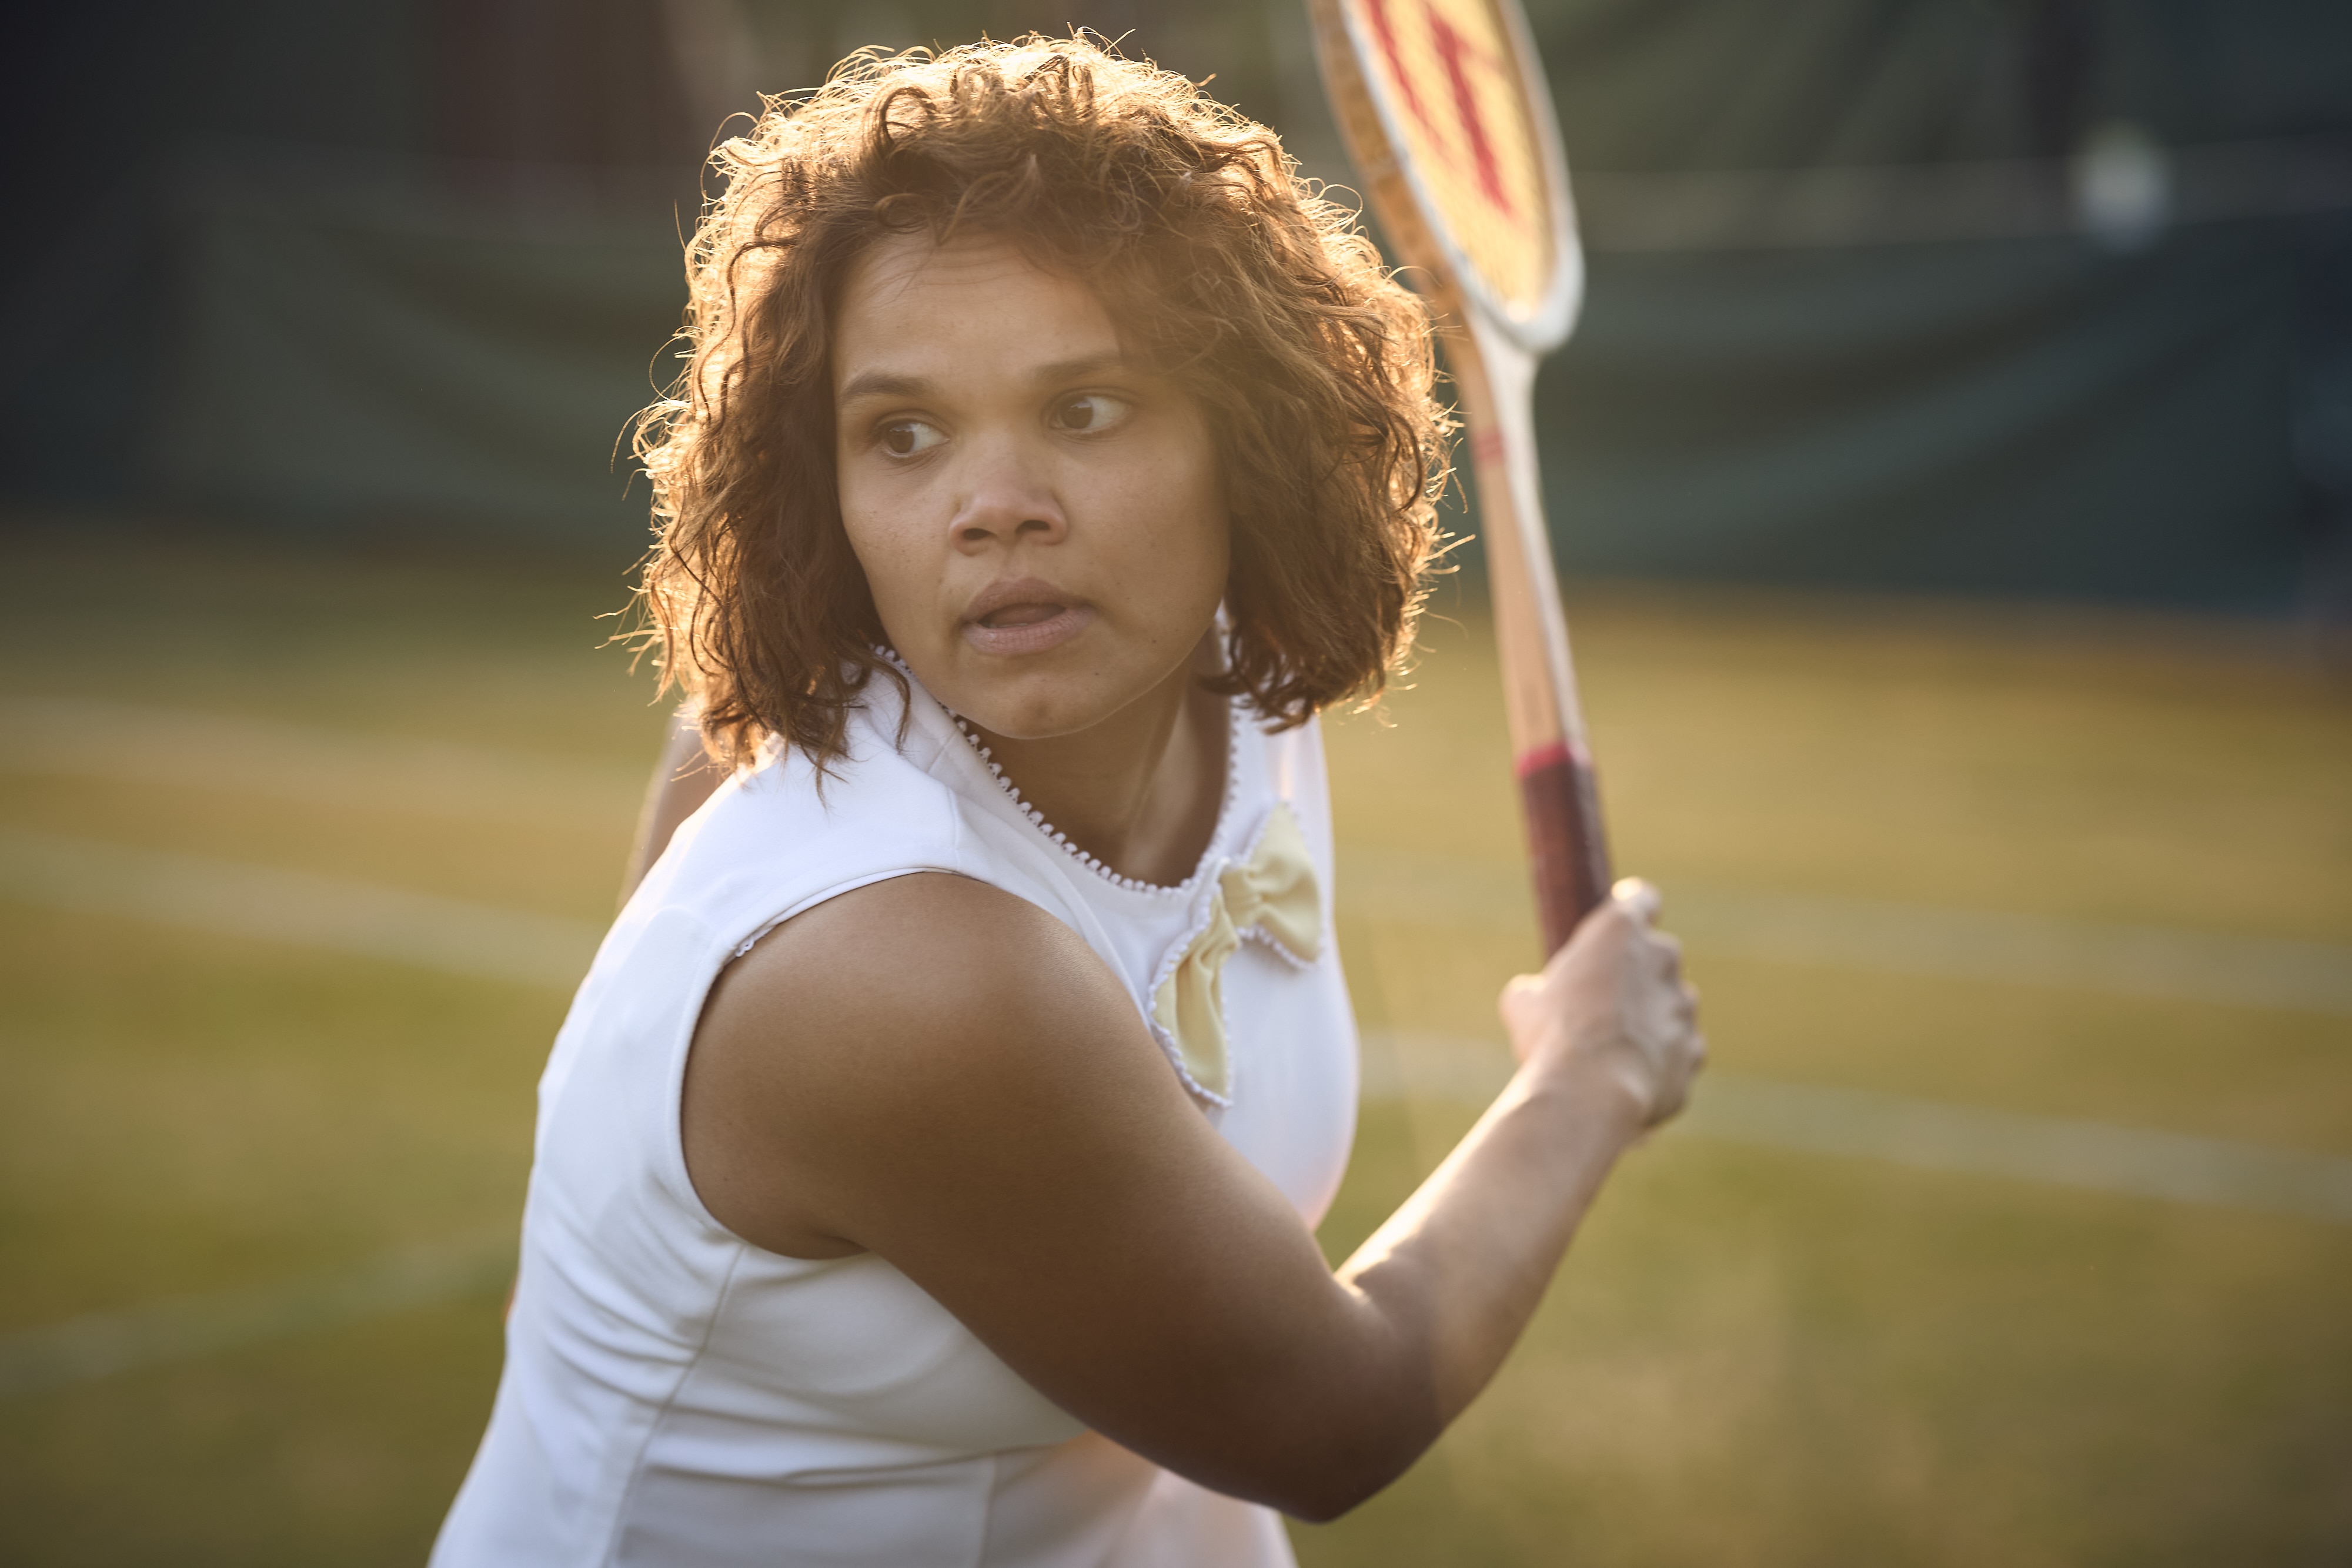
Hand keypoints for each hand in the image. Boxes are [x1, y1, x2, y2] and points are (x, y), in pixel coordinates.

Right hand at [1498, 878, 1704, 1129]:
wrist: (1591, 1092)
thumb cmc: (1554, 1037)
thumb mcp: (1524, 1003)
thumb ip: (1538, 988)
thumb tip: (1530, 997)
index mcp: (1620, 930)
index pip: (1640, 899)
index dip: (1631, 910)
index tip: (1616, 933)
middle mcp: (1663, 958)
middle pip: (1656, 956)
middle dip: (1633, 977)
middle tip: (1597, 1006)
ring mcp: (1684, 1006)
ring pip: (1669, 1006)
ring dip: (1647, 1021)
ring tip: (1608, 1055)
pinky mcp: (1694, 1050)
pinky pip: (1677, 1051)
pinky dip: (1659, 1062)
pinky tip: (1626, 1080)